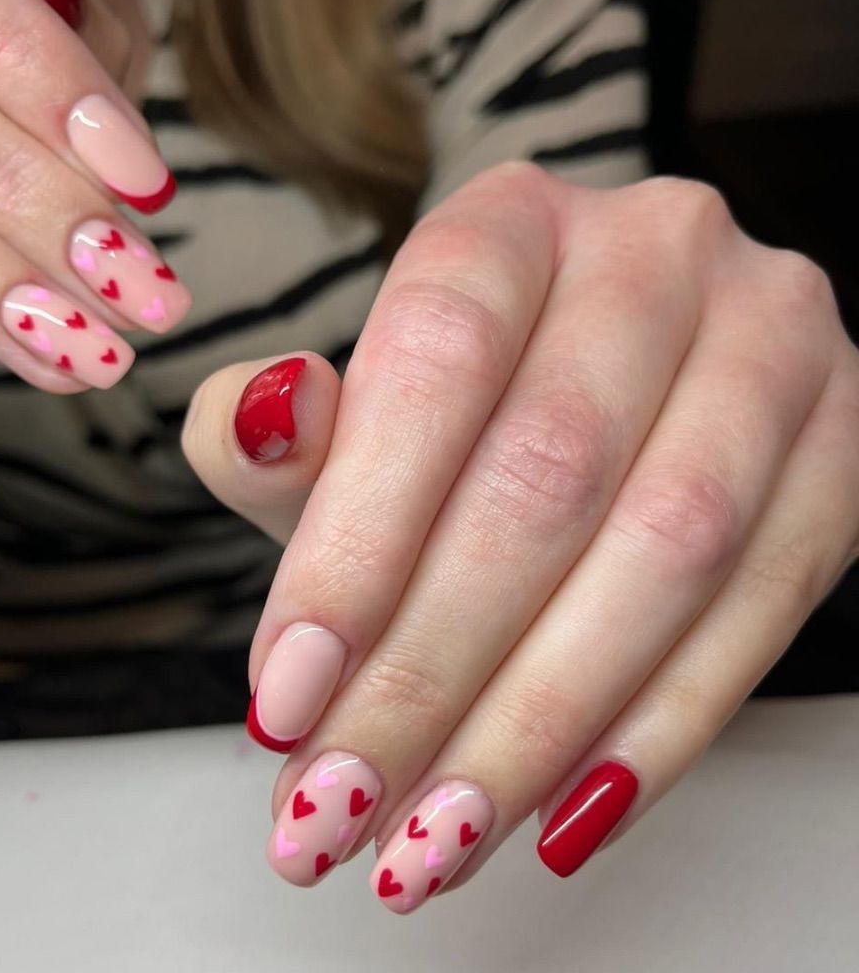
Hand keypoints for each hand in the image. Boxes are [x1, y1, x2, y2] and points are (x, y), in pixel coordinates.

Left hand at [184, 163, 858, 909]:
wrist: (607, 388)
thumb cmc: (454, 411)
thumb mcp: (346, 412)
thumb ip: (273, 428)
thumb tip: (258, 420)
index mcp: (509, 221)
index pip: (434, 358)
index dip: (358, 538)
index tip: (287, 695)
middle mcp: (654, 249)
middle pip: (548, 473)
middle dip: (433, 667)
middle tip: (342, 801)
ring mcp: (771, 337)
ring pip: (668, 548)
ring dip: (541, 721)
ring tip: (435, 837)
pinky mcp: (845, 438)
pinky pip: (767, 601)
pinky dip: (660, 726)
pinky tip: (563, 814)